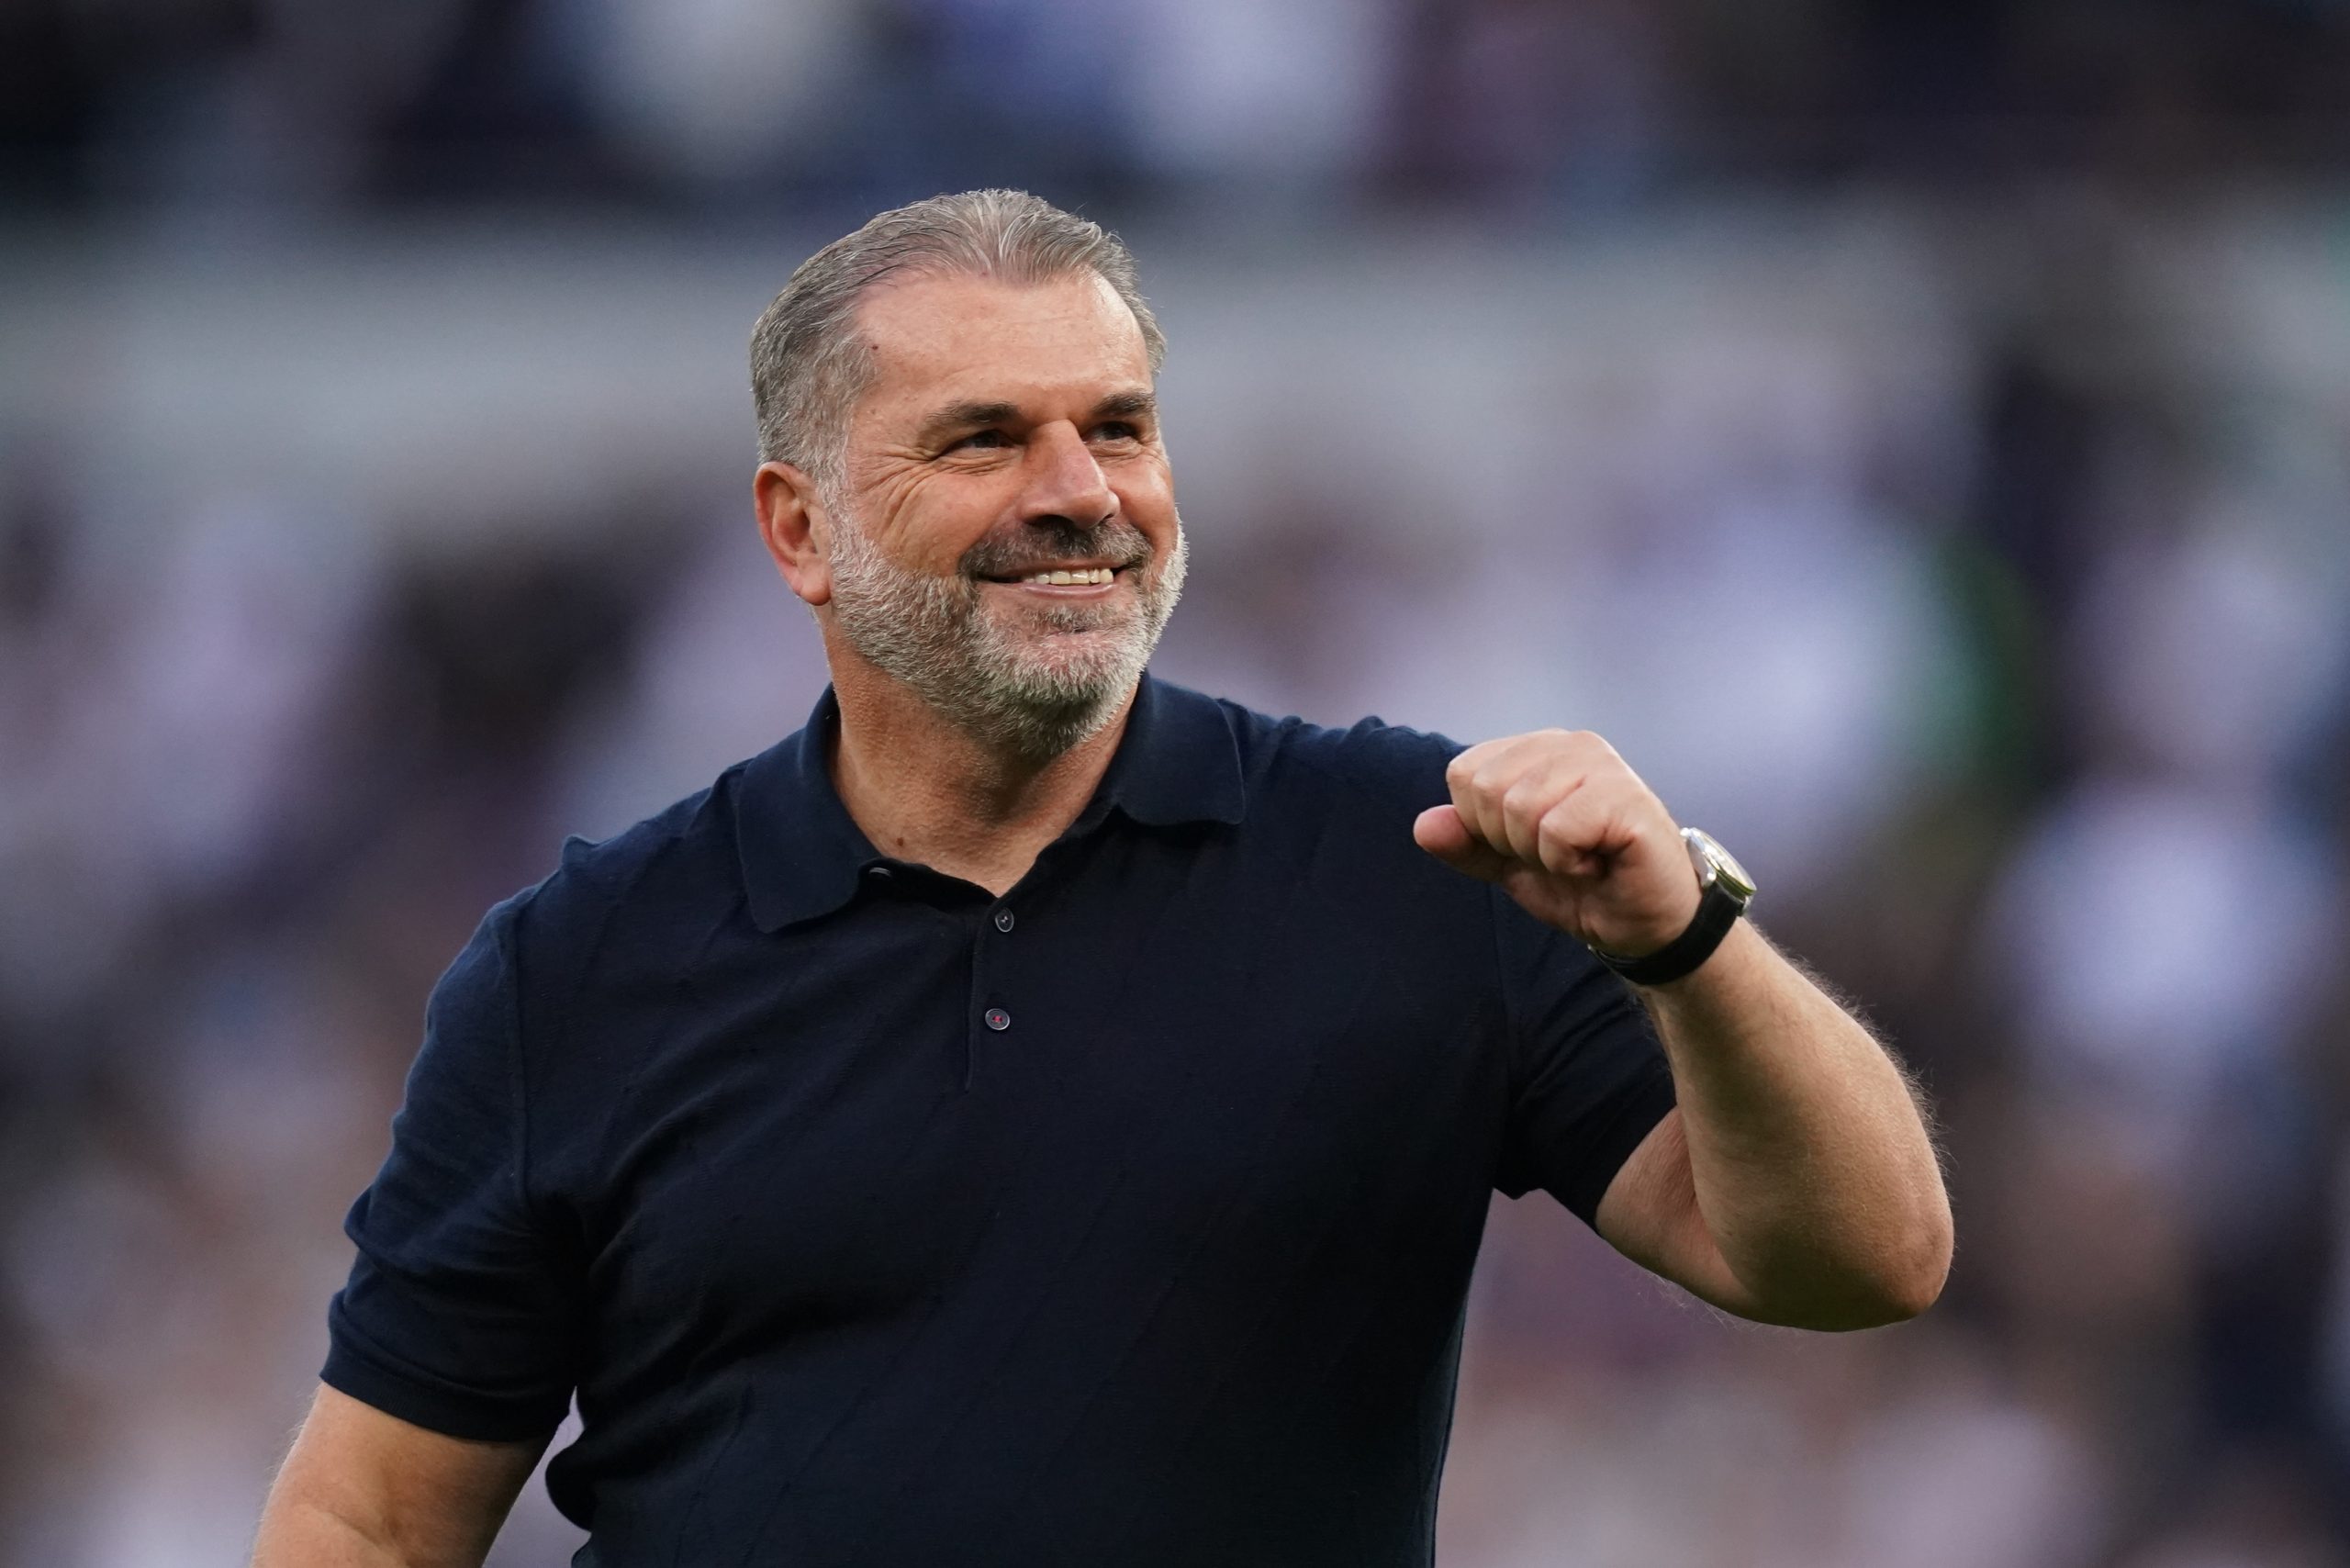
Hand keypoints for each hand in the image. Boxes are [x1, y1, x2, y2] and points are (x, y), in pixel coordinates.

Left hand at [1412, 729, 1700, 956]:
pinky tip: (1599, 863)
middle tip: (1559, 855)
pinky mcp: (1625, 796)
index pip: (1464, 774)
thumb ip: (1467, 844)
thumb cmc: (1583, 886)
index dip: (1483, 827)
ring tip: (1581, 858)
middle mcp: (1570, 744)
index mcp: (1537, 750)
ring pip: (1518, 808)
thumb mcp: (1510, 867)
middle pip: (1484, 789)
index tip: (1530, 846)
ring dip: (1542, 854)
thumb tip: (1424, 825)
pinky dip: (1568, 862)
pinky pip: (1556, 830)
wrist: (1645, 925)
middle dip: (1510, 841)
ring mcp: (1601, 764)